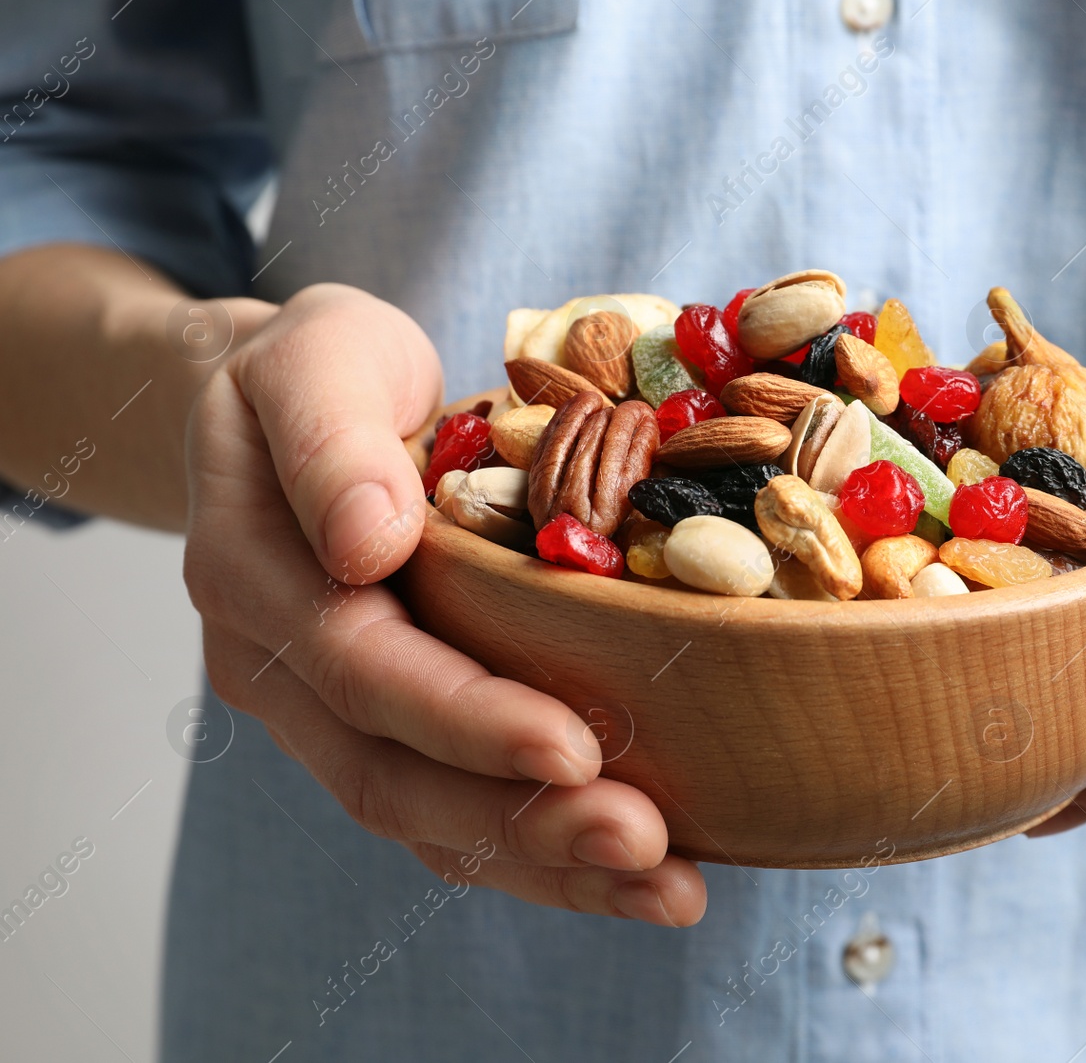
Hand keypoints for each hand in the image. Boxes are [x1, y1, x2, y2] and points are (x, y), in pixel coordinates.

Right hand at [183, 283, 705, 923]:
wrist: (292, 408)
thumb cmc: (323, 370)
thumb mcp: (316, 359)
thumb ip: (329, 440)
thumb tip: (368, 541)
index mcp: (254, 579)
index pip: (363, 671)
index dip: (467, 719)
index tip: (575, 750)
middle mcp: (281, 668)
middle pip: (393, 778)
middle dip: (524, 825)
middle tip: (648, 848)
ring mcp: (330, 712)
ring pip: (427, 821)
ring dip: (548, 865)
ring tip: (670, 889)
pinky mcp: (387, 730)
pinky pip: (455, 812)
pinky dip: (542, 854)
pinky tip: (638, 875)